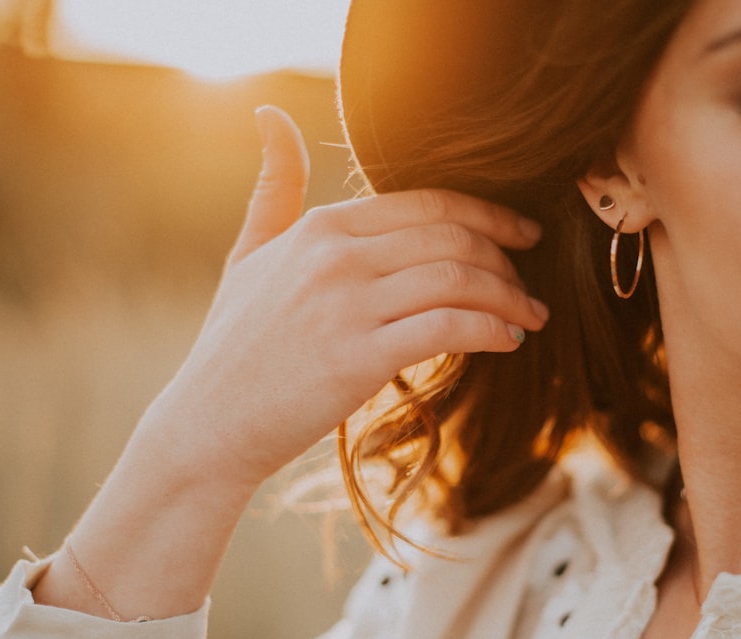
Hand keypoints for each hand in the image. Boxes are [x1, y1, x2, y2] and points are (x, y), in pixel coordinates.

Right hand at [36, 106, 546, 618]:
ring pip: (458, 280)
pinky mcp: (359, 357)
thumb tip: (270, 114)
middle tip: (529, 285)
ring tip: (530, 317)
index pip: (427, 204)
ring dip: (509, 298)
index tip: (521, 235)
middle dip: (507, 259)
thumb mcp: (247, 253)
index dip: (488, 216)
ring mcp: (347, 305)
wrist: (209, 423)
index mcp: (320, 226)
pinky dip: (490, 330)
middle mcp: (336, 255)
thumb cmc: (234, 343)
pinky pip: (449, 329)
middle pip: (452, 237)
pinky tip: (508, 342)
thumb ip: (273, 186)